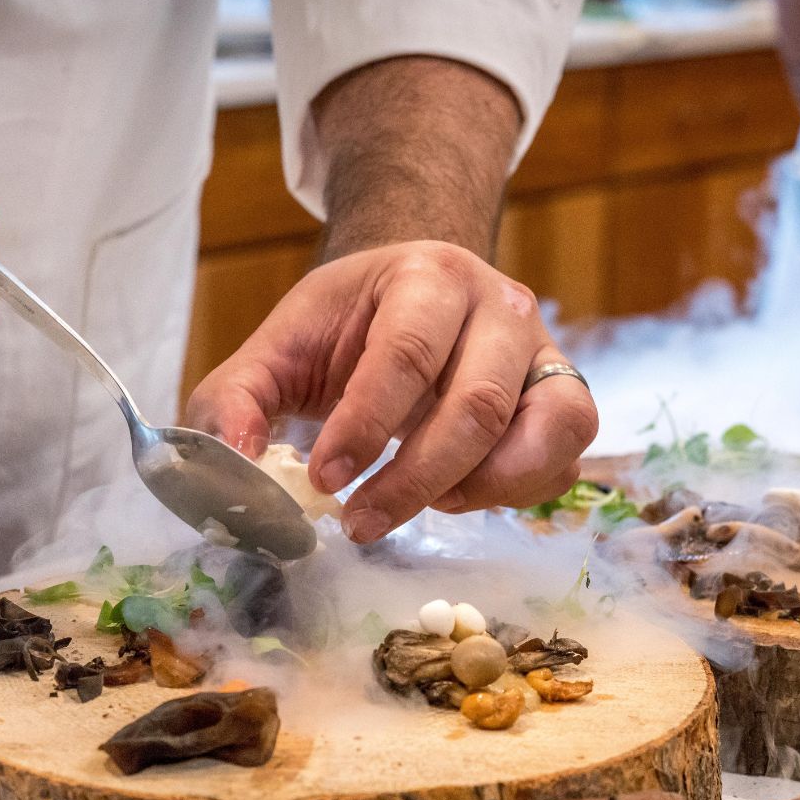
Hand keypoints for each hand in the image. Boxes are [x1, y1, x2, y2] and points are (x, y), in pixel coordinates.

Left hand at [186, 241, 597, 542]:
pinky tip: (457, 495)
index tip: (324, 481)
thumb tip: (235, 465)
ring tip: (423, 507)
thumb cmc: (346, 326)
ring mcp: (544, 352)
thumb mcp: (278, 349)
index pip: (405, 354)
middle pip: (478, 404)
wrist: (415, 296)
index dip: (365, 426)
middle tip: (360, 523)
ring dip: (480, 488)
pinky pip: (564, 459)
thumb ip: (237, 400)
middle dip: (414, 479)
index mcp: (426, 276)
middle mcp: (500, 306)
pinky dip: (516, 493)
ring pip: (546, 430)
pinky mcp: (564, 398)